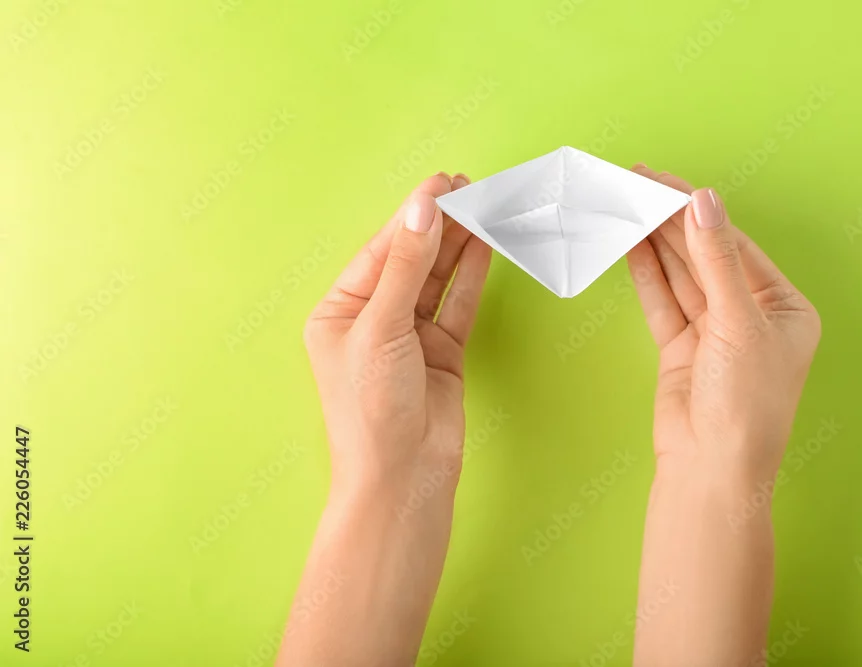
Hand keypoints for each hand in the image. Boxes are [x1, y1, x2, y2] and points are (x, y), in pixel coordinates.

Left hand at [279, 173, 490, 666]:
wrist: (403, 478)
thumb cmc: (372, 410)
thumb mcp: (382, 328)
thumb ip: (406, 266)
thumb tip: (422, 207)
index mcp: (340, 310)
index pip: (382, 250)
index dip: (413, 215)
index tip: (444, 183)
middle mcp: (373, 318)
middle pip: (411, 258)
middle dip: (440, 223)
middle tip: (471, 187)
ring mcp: (410, 334)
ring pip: (438, 277)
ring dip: (460, 243)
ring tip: (485, 205)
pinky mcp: (443, 351)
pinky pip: (458, 302)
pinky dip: (473, 274)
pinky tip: (486, 243)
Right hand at [626, 166, 820, 483]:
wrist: (712, 470)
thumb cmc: (745, 406)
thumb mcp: (737, 323)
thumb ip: (715, 259)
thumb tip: (704, 201)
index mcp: (782, 306)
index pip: (733, 244)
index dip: (697, 211)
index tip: (663, 182)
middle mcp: (749, 315)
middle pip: (704, 255)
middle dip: (670, 221)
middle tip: (635, 184)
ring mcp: (713, 332)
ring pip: (680, 275)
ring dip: (654, 242)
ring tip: (626, 205)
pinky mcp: (682, 348)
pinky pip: (663, 301)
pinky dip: (646, 274)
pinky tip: (630, 244)